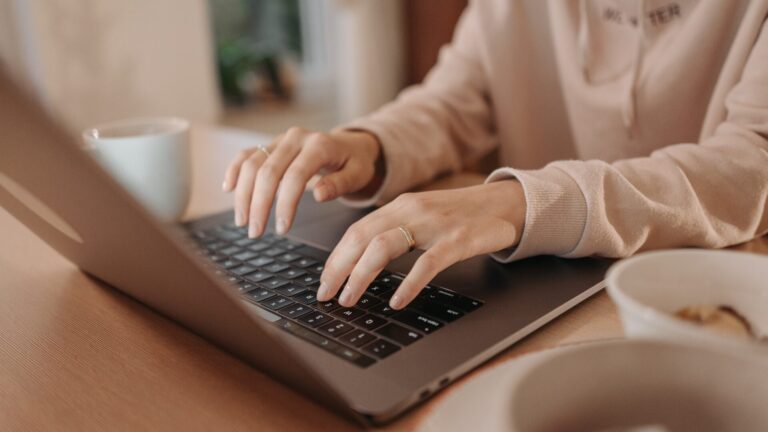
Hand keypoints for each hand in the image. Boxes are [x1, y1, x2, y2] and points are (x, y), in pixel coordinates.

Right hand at [222, 128, 381, 236]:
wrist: (350, 145)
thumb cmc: (355, 163)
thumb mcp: (358, 174)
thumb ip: (340, 184)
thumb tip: (319, 194)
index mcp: (319, 145)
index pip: (295, 176)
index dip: (285, 204)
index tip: (282, 229)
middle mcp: (295, 138)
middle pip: (268, 171)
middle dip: (258, 204)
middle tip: (255, 232)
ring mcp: (280, 139)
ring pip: (252, 164)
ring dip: (243, 194)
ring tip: (242, 221)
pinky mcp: (270, 145)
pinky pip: (246, 154)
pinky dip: (234, 170)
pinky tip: (228, 188)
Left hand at [317, 181, 526, 309]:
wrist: (505, 204)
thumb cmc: (461, 216)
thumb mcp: (423, 217)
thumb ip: (396, 232)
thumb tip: (362, 262)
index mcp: (400, 206)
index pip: (356, 231)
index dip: (336, 257)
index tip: (324, 281)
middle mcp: (412, 210)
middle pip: (362, 238)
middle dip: (338, 269)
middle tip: (326, 295)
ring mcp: (434, 224)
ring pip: (384, 246)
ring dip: (361, 276)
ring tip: (350, 299)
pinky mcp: (458, 239)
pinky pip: (427, 263)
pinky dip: (408, 284)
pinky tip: (397, 301)